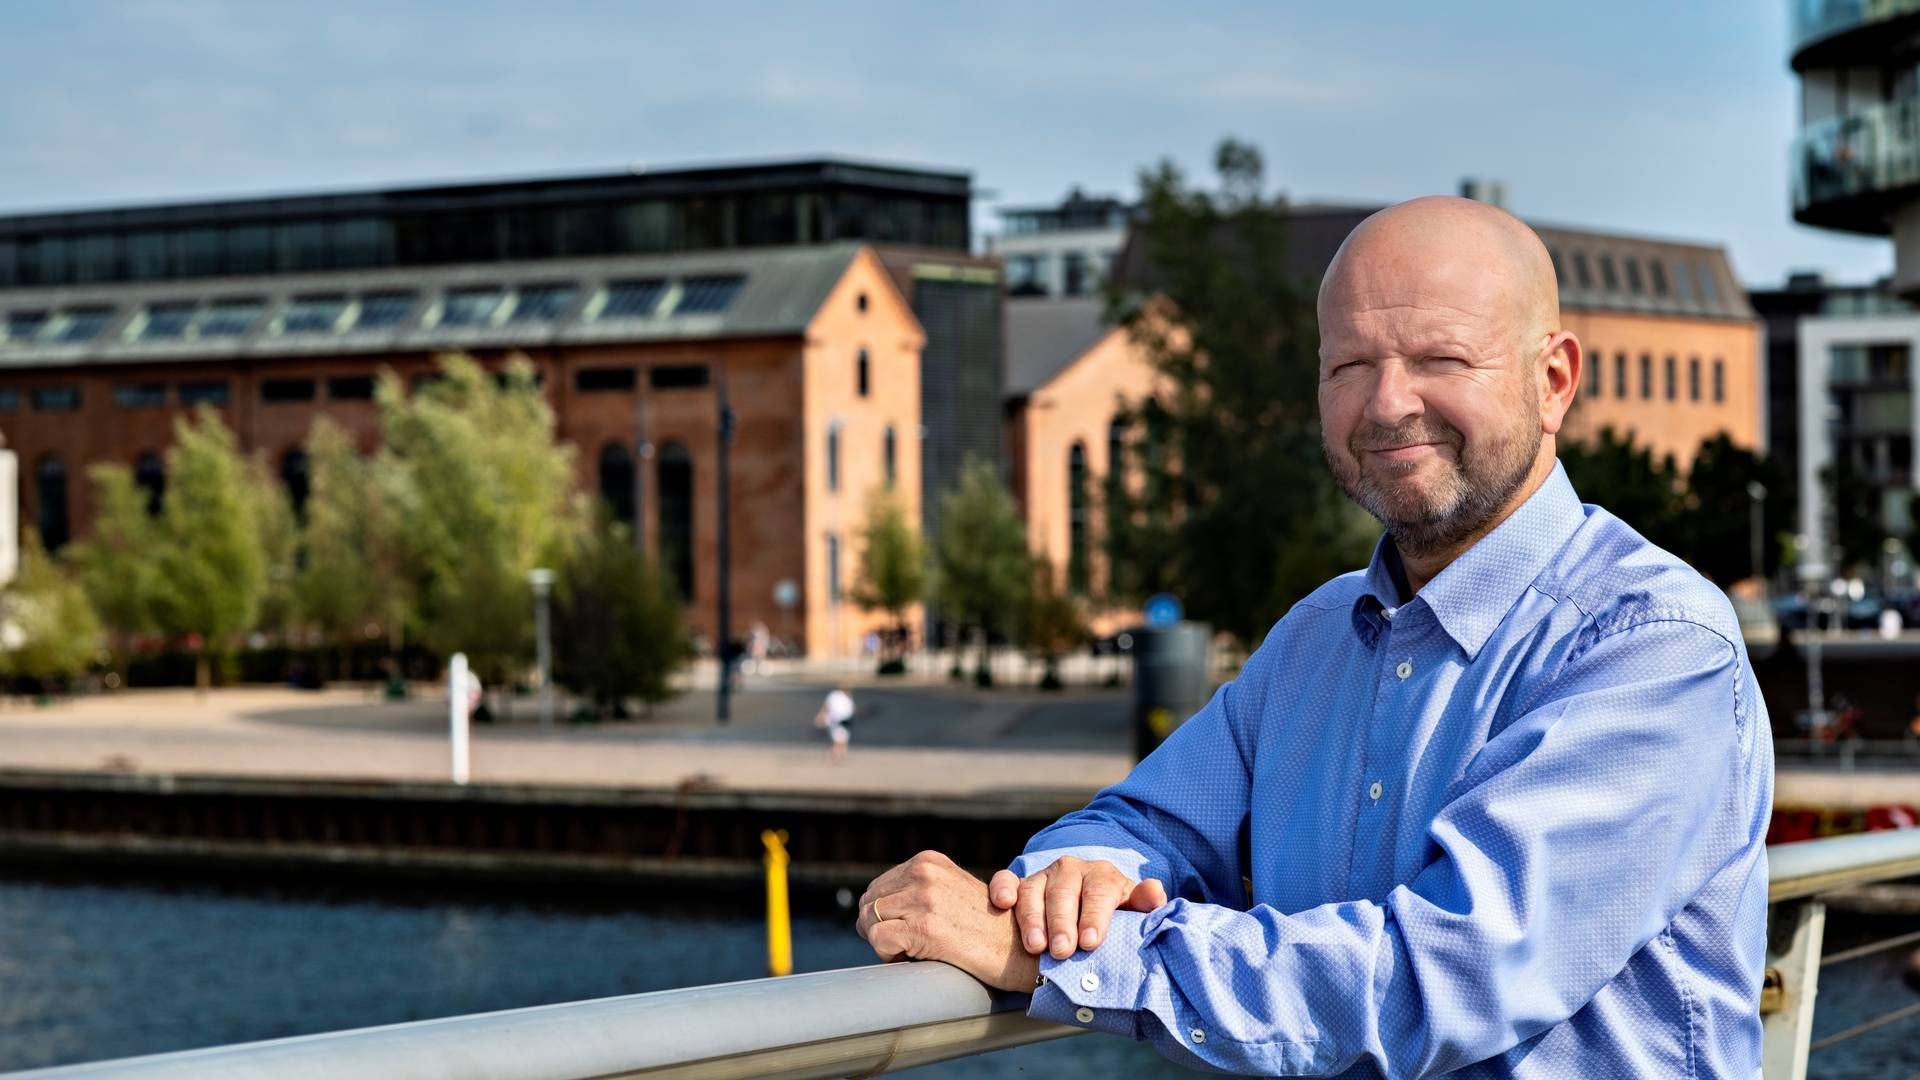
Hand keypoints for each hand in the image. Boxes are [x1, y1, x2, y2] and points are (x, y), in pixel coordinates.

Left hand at [855, 850, 1038, 991]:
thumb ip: (917, 889)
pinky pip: (878, 939)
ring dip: (883, 941)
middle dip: (879, 927)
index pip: (879, 887)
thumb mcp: (950, 891)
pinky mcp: (924, 928)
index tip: (908, 929)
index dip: (886, 914)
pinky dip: (887, 954)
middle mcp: (924, 874)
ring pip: (869, 920)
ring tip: (912, 950)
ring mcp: (924, 899)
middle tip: (906, 944)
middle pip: (869, 903)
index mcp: (928, 861)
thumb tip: (868, 908)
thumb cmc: (984, 926)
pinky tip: (912, 957)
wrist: (1019, 948)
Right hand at [988, 857, 1168, 958]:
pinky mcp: (1020, 884)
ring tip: (1035, 946)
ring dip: (1032, 917)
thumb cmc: (1112, 919)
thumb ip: (1144, 904)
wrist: (1086, 913)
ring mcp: (1043, 876)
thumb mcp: (1132, 912)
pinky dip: (1002, 889)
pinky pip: (1006, 880)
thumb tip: (1155, 892)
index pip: (1099, 891)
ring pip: (1033, 889)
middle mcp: (1071, 870)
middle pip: (1064, 892)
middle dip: (1062, 923)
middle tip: (1062, 952)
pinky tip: (1003, 905)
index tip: (1090, 943)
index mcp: (1102, 876)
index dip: (1095, 916)